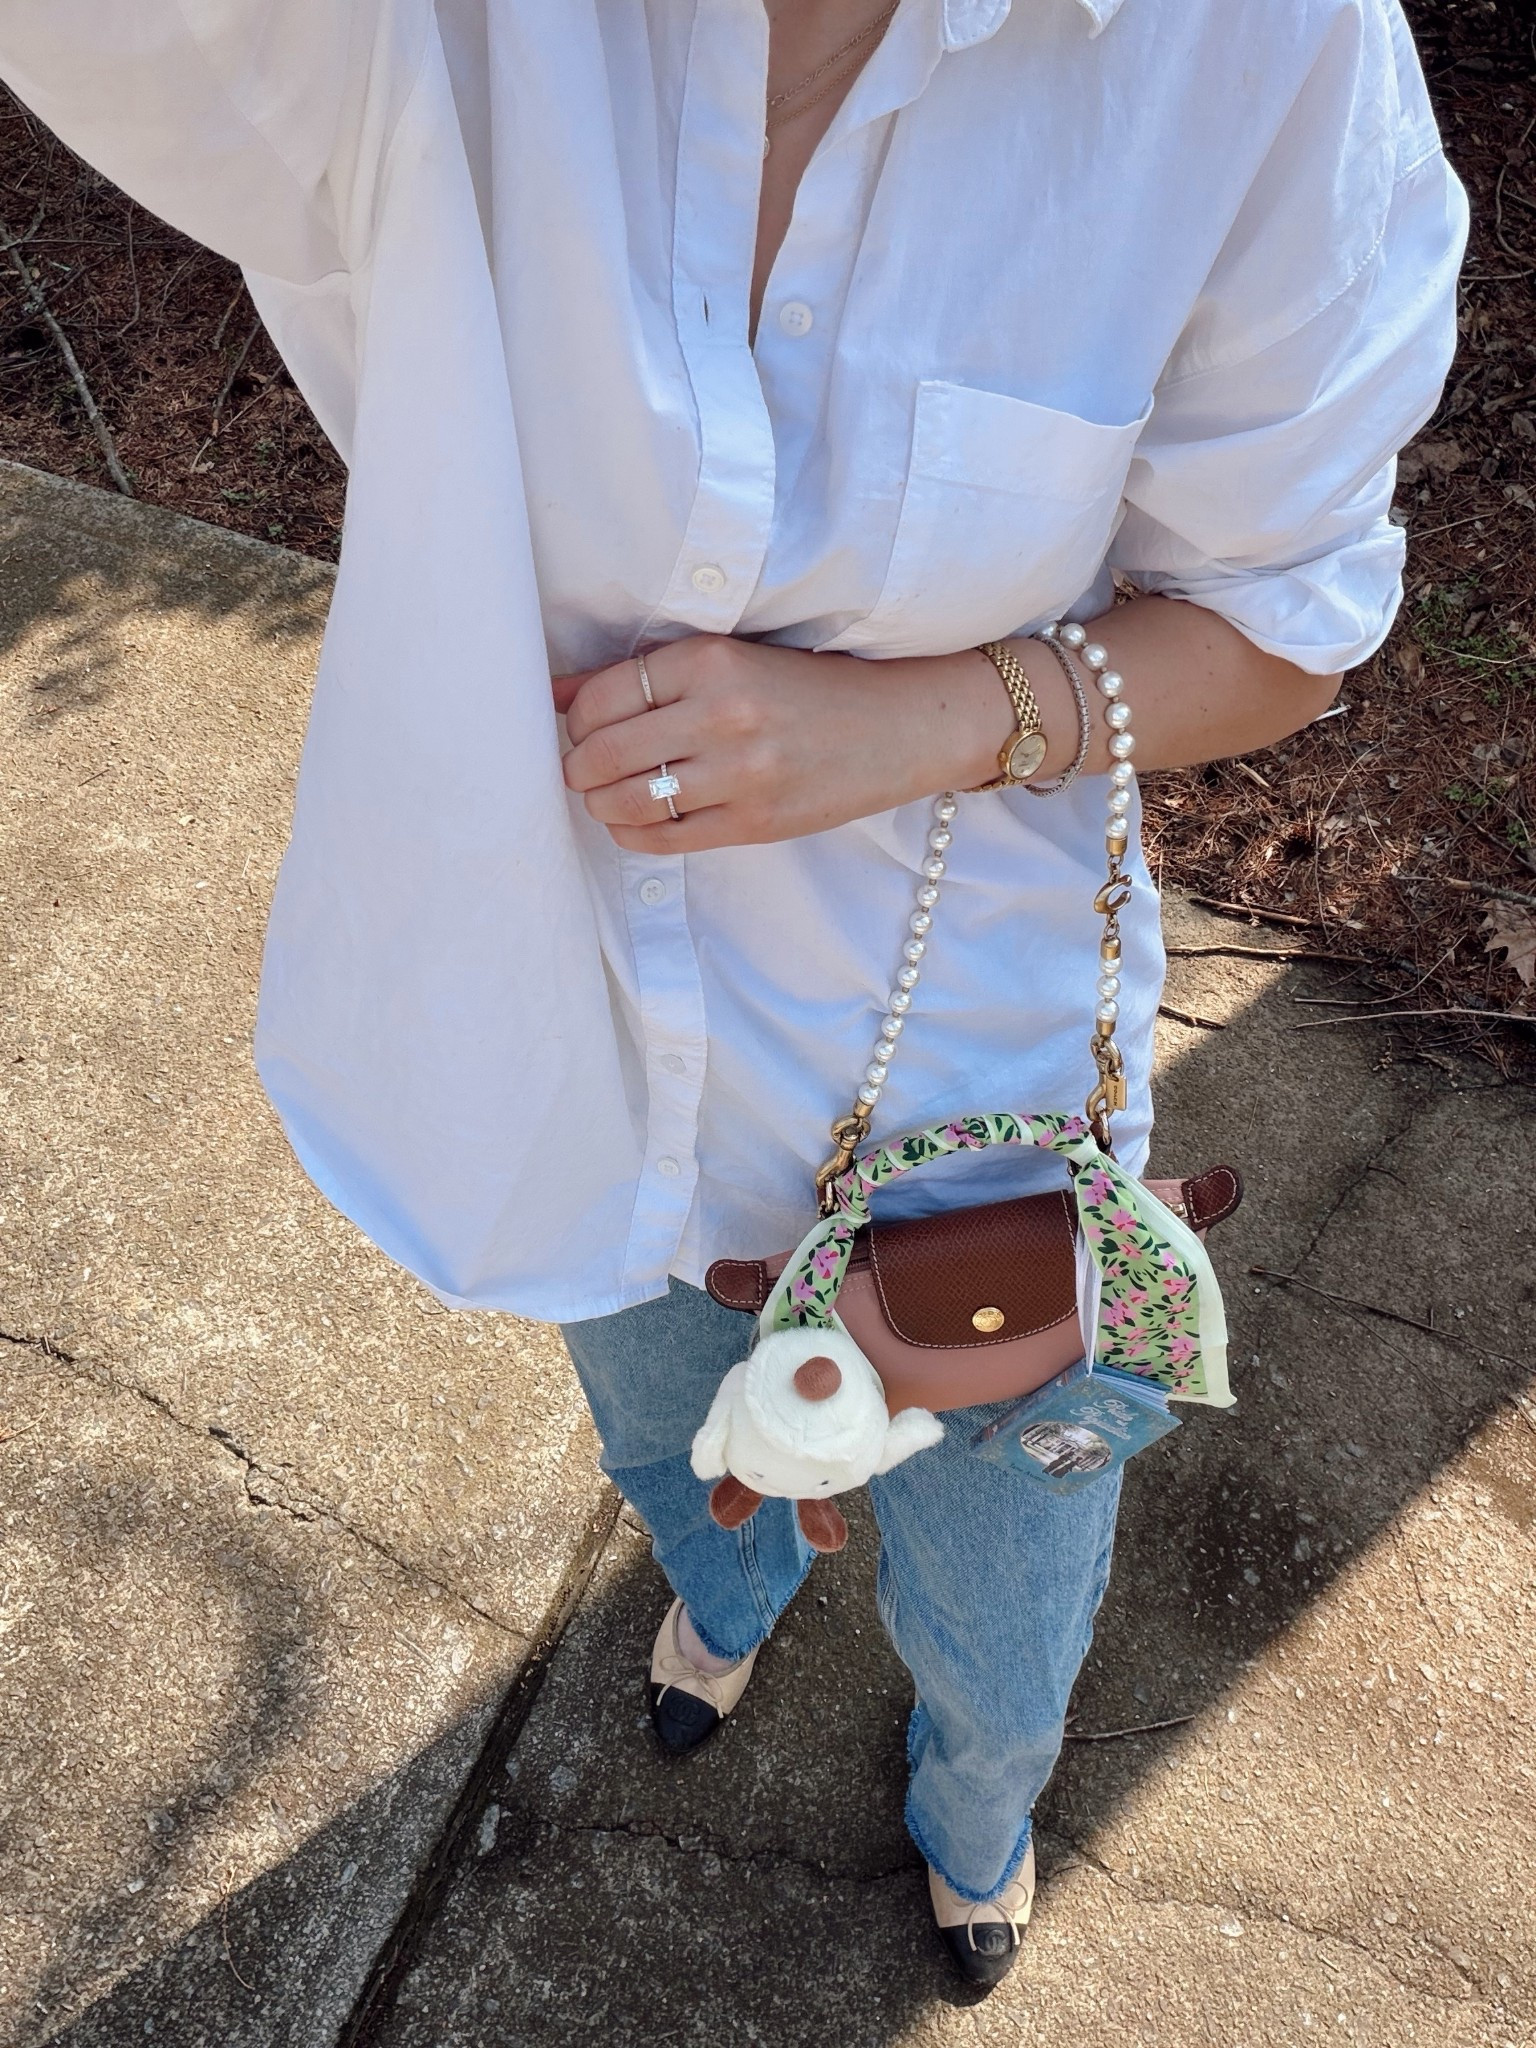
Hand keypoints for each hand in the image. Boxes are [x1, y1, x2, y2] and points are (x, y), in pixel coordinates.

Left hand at [553, 635, 1014, 851]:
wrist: (900, 727)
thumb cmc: (809, 689)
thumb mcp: (732, 660)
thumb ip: (646, 675)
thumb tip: (555, 693)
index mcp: (713, 661)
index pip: (603, 697)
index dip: (577, 719)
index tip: (582, 727)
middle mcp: (724, 714)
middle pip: (604, 752)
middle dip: (579, 766)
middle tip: (583, 768)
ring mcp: (741, 774)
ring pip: (627, 801)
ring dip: (600, 803)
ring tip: (605, 796)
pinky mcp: (755, 823)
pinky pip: (664, 839)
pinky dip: (633, 833)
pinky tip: (635, 822)